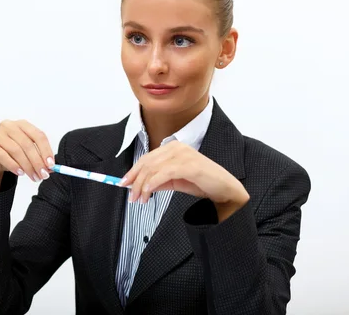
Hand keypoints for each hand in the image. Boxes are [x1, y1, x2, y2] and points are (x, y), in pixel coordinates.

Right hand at [0, 119, 54, 185]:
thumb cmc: (9, 154)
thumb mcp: (26, 155)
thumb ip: (39, 159)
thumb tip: (51, 168)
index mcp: (22, 124)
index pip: (38, 135)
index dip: (46, 150)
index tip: (51, 165)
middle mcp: (9, 126)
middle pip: (28, 144)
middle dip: (37, 162)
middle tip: (43, 175)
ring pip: (16, 150)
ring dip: (27, 166)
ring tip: (33, 177)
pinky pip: (3, 156)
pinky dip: (13, 165)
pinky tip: (20, 173)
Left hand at [119, 140, 248, 220]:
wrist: (225, 188)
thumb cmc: (201, 183)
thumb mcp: (174, 182)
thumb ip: (158, 181)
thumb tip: (140, 185)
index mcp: (173, 148)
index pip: (147, 158)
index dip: (133, 171)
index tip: (123, 183)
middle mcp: (177, 148)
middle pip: (147, 163)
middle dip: (136, 180)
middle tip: (131, 196)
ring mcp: (183, 154)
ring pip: (153, 168)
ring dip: (143, 185)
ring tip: (140, 199)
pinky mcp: (190, 165)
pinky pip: (164, 173)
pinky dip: (153, 183)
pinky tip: (148, 192)